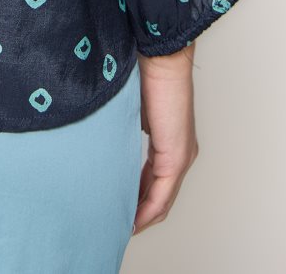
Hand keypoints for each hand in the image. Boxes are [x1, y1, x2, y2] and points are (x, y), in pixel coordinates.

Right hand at [132, 45, 198, 234]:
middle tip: (116, 223)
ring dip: (142, 216)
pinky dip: (146, 210)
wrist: (160, 57)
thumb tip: (104, 141)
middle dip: (138, 212)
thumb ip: (123, 131)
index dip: (137, 199)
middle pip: (160, 196)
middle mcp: (181, 154)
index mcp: (170, 143)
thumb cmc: (143, 74)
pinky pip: (161, 195)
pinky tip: (133, 220)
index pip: (154, 182)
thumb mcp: (130, 111)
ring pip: (162, 200)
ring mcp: (181, 157)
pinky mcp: (176, 157)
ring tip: (121, 226)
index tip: (118, 207)